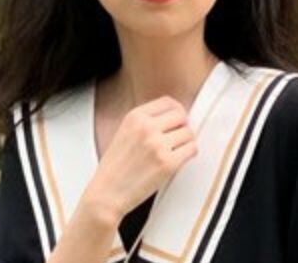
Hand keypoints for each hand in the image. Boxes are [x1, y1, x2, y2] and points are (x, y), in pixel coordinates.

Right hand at [86, 97, 198, 219]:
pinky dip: (190, 153)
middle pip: (181, 115)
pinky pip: (191, 149)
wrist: (106, 195)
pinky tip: (181, 158)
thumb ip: (145, 122)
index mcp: (135, 116)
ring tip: (178, 149)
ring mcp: (158, 145)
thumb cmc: (114, 168)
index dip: (176, 111)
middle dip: (182, 125)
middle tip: (179, 136)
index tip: (178, 119)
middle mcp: (147, 127)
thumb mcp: (124, 132)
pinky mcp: (167, 164)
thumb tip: (171, 117)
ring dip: (186, 141)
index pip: (167, 102)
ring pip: (188, 133)